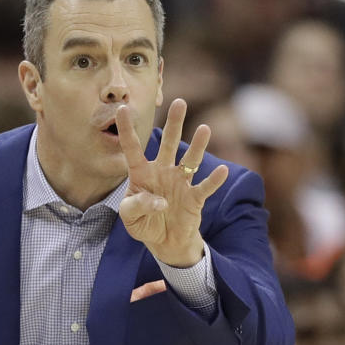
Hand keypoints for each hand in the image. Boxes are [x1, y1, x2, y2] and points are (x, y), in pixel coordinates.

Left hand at [118, 99, 228, 266]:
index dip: (127, 130)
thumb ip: (137, 206)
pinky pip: (205, 187)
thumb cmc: (143, 224)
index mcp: (141, 174)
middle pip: (168, 144)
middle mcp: (162, 172)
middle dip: (174, 124)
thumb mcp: (130, 218)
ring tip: (205, 129)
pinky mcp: (194, 198)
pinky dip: (214, 181)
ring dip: (198, 146)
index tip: (122, 109)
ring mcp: (180, 183)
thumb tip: (159, 202)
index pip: (132, 149)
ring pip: (190, 160)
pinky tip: (222, 171)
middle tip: (179, 102)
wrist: (165, 241)